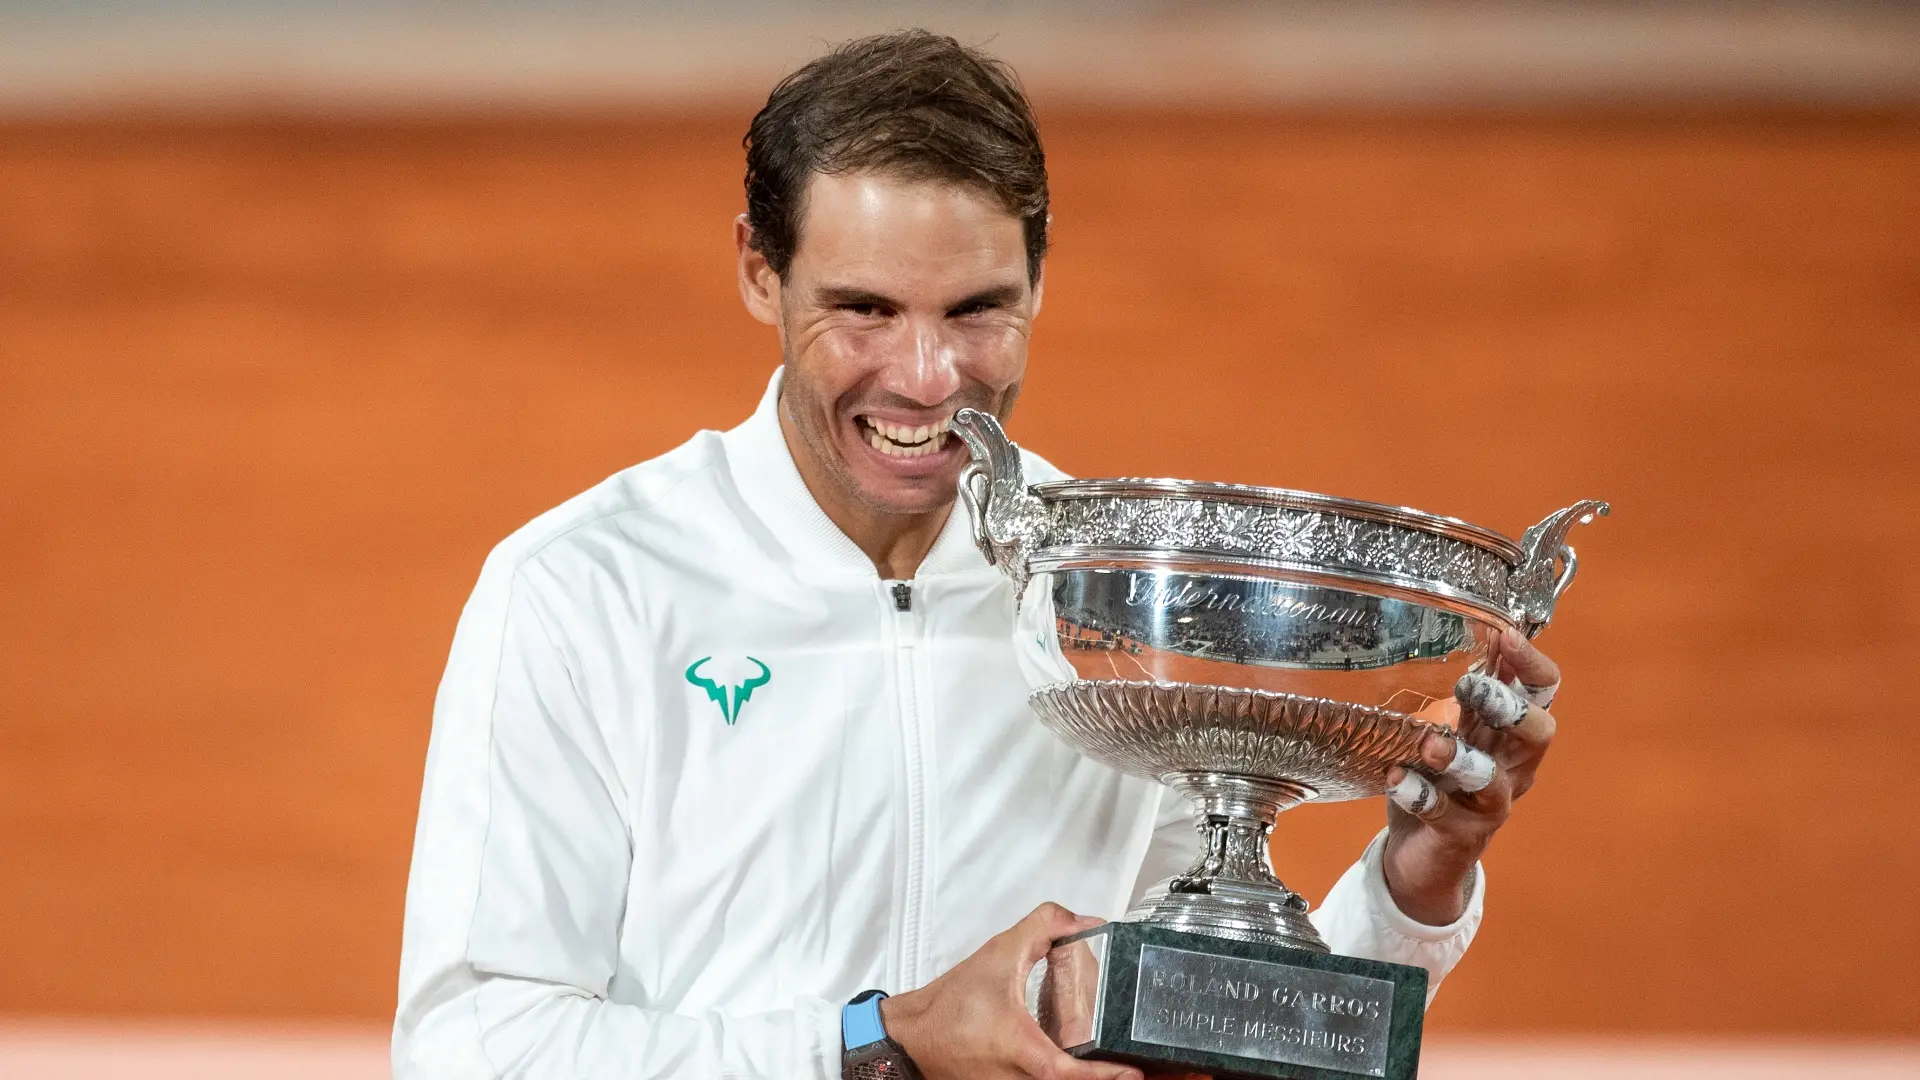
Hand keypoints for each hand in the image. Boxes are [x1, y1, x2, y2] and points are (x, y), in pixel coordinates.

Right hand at [881, 903, 1145, 1079]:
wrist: (910, 1036)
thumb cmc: (948, 1007)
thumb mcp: (998, 954)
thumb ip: (1043, 928)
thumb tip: (1081, 921)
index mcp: (1021, 1049)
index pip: (1069, 1072)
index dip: (1103, 1074)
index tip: (1130, 1071)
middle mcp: (1017, 1079)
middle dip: (1097, 1074)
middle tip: (1123, 1060)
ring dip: (1075, 1075)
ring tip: (1100, 1059)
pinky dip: (1054, 1076)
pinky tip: (1065, 1059)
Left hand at [1380, 626, 1561, 924]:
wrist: (1424, 856)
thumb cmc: (1440, 780)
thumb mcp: (1453, 729)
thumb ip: (1464, 694)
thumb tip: (1473, 631)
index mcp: (1511, 734)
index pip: (1544, 692)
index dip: (1533, 665)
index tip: (1507, 636)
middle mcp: (1513, 767)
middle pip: (1539, 734)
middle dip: (1512, 708)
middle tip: (1472, 688)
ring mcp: (1491, 804)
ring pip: (1495, 780)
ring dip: (1464, 758)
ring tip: (1431, 745)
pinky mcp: (1462, 835)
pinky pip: (1447, 816)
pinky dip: (1421, 796)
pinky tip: (1397, 779)